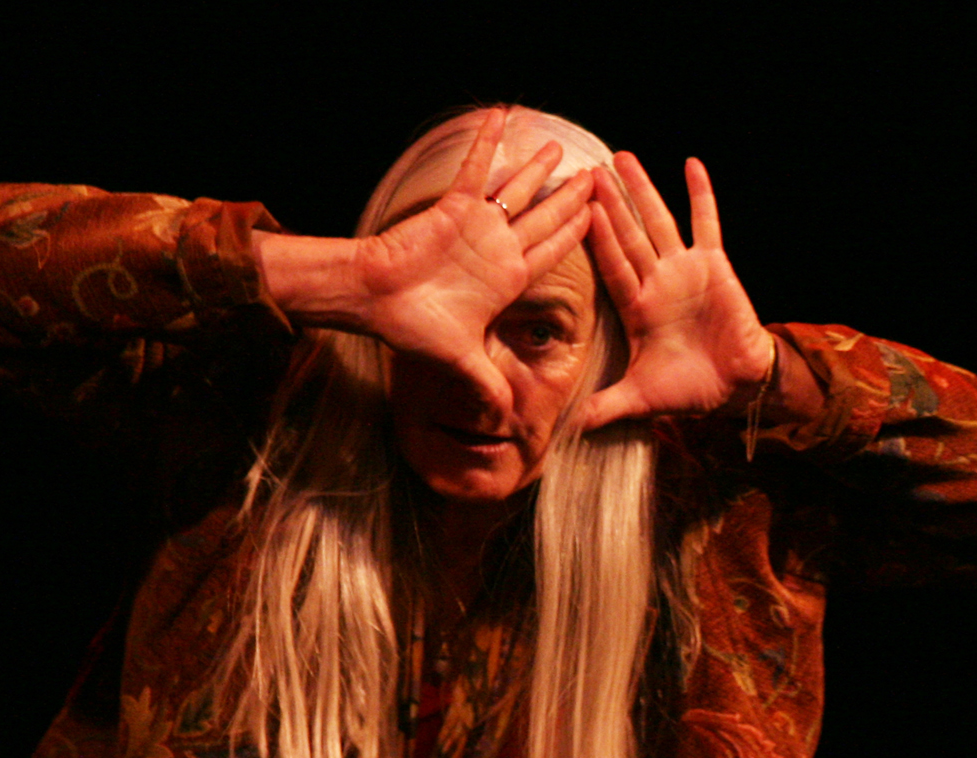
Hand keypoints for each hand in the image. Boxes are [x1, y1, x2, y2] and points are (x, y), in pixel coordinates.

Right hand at [352, 109, 592, 407]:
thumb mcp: (461, 361)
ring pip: (515, 191)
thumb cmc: (414, 329)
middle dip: (571, 200)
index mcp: (506, 282)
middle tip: (598, 178)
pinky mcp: (453, 209)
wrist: (375, 301)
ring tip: (559, 148)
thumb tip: (505, 424)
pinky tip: (500, 115)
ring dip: (536, 168)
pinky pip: (474, 170)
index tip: (601, 219)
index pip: (551, 254)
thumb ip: (488, 386)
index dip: (576, 237)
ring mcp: (476, 227)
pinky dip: (486, 144)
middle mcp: (497, 251)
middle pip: (544, 219)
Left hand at [580, 152, 771, 429]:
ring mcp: (685, 270)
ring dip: (643, 190)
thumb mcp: (639, 399)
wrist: (735, 386)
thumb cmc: (688, 390)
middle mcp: (656, 282)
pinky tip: (691, 164)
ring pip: (658, 222)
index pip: (608, 266)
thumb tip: (566, 431)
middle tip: (586, 172)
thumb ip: (603, 408)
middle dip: (607, 205)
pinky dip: (701, 195)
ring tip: (622, 157)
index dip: (591, 240)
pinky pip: (707, 224)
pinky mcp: (716, 265)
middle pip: (627, 235)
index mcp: (636, 308)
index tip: (570, 213)